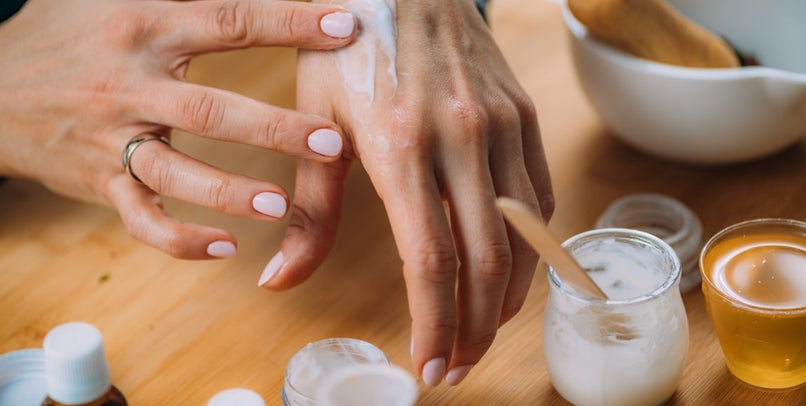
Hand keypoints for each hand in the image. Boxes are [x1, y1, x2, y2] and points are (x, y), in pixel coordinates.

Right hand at [0, 0, 356, 257]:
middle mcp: (130, 86)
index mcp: (144, 28)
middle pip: (210, 111)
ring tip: (281, 206)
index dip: (288, 23)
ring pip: (176, 175)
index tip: (343, 27)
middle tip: (330, 142)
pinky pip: (143, 220)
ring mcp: (114, 140)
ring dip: (230, 194)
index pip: (228, 21)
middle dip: (273, 128)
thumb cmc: (73, 35)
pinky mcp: (101, 182)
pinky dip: (182, 240)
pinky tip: (226, 246)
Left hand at [260, 0, 553, 385]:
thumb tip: (280, 280)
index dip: (432, 324)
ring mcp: (502, 127)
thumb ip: (306, 212)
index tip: (427, 365)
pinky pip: (540, 198)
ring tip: (482, 332)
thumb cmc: (345, 49)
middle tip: (457, 366)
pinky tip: (509, 272)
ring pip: (525, 237)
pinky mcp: (524, 118)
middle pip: (487, 261)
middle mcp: (462, 139)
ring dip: (507, 298)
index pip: (431, 259)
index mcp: (400, 145)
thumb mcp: (315, 126)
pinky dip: (530, 247)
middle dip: (473, 328)